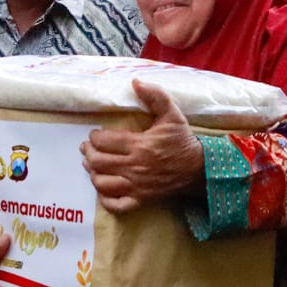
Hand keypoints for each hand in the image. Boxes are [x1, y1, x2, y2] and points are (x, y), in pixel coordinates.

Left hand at [80, 79, 202, 213]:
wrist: (200, 169)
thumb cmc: (182, 141)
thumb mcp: (172, 114)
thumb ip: (155, 96)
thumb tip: (135, 82)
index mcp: (140, 145)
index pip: (104, 141)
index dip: (94, 137)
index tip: (94, 134)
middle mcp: (135, 167)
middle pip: (98, 162)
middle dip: (88, 153)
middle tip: (87, 148)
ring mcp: (137, 186)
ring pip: (102, 183)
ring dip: (92, 173)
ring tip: (92, 165)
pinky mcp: (141, 200)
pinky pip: (116, 205)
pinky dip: (105, 199)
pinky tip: (103, 188)